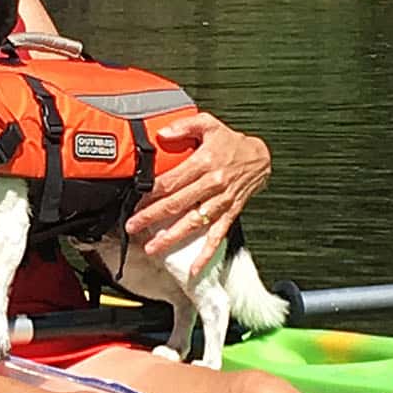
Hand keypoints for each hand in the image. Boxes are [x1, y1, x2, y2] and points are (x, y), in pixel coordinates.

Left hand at [123, 113, 270, 274]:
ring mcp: (221, 201)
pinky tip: (194, 267)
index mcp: (205, 162)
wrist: (260, 158)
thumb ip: (185, 125)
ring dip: (172, 237)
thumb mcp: (209, 124)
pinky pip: (217, 235)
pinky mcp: (230, 213)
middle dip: (152, 216)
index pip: (173, 180)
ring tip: (152, 248)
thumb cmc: (231, 142)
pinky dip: (206, 253)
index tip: (135, 200)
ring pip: (193, 222)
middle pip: (178, 203)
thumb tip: (162, 133)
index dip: (152, 192)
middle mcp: (212, 183)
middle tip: (133, 226)